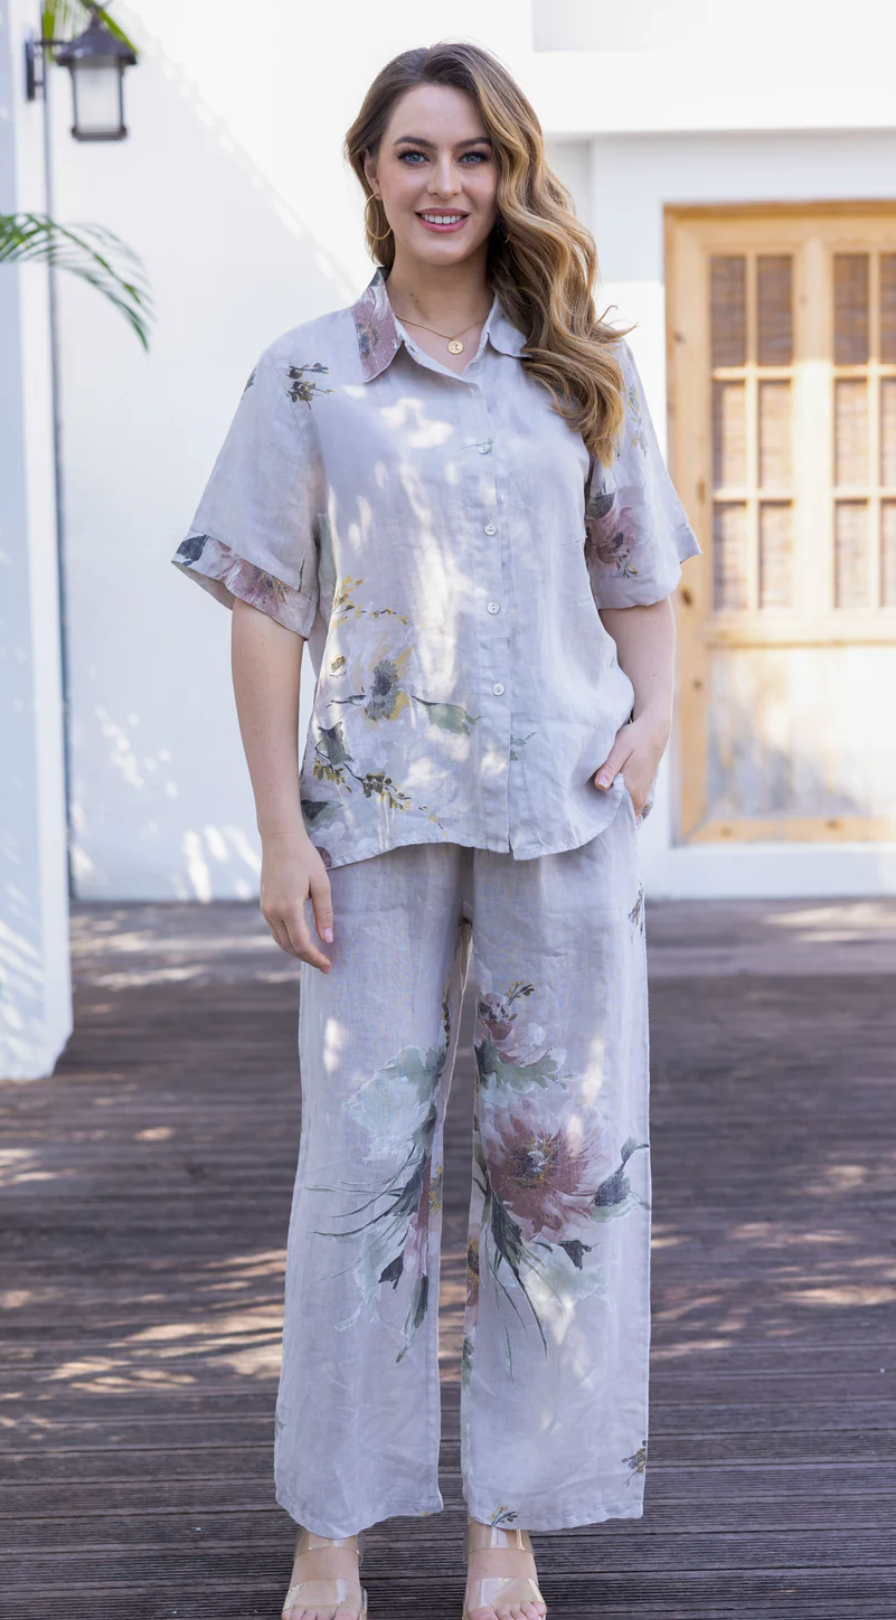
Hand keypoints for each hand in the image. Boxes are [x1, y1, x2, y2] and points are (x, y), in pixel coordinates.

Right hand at [259, 829, 333, 970]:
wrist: (280, 840)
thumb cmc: (304, 858)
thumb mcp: (321, 884)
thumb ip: (324, 913)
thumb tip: (327, 940)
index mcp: (288, 908)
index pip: (302, 944)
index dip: (315, 958)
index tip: (328, 965)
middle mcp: (273, 912)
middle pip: (290, 947)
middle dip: (307, 958)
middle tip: (325, 965)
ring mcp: (266, 909)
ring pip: (280, 941)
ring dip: (297, 952)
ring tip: (314, 956)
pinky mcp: (264, 905)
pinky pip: (275, 931)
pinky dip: (288, 941)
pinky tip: (301, 941)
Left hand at [592, 713, 669, 819]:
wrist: (654, 732)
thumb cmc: (634, 738)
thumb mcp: (619, 748)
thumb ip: (610, 767)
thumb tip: (600, 785)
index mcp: (631, 788)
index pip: (612, 814)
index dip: (597, 817)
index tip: (583, 818)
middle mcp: (638, 797)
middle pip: (617, 818)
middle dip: (602, 819)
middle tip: (584, 816)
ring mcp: (642, 797)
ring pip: (624, 816)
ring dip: (610, 815)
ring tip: (592, 812)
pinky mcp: (642, 794)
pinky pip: (630, 811)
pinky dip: (618, 811)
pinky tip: (605, 805)